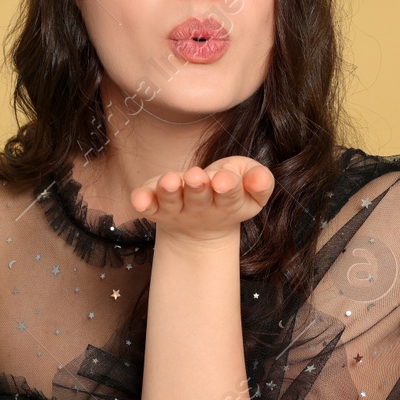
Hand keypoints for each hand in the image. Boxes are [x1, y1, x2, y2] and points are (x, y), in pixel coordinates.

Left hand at [130, 156, 274, 243]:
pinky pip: (147, 206)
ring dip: (169, 192)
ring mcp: (177, 210)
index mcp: (229, 203)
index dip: (227, 187)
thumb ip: (260, 179)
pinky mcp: (156, 207)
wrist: (202, 221)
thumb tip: (260, 179)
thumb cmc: (227, 189)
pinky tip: (138, 198)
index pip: (230, 196)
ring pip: (172, 201)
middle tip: (196, 177)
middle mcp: (201, 209)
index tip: (222, 180)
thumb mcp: (250, 181)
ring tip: (169, 181)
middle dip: (197, 188)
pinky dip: (142, 202)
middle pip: (199, 199)